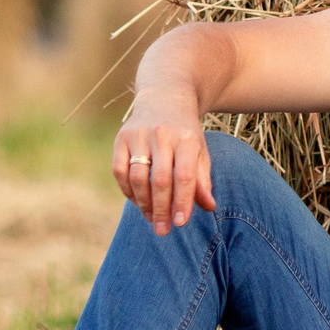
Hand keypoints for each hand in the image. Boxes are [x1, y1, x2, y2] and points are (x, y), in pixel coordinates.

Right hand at [113, 109, 216, 234]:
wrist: (165, 98)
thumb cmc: (186, 133)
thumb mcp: (199, 151)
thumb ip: (202, 179)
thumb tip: (209, 207)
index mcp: (187, 139)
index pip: (184, 176)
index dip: (182, 201)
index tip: (180, 223)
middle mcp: (162, 135)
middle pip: (160, 180)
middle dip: (161, 209)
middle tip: (162, 230)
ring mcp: (139, 135)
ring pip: (137, 177)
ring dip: (143, 203)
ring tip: (151, 218)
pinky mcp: (121, 138)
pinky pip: (120, 171)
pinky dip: (127, 190)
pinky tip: (137, 201)